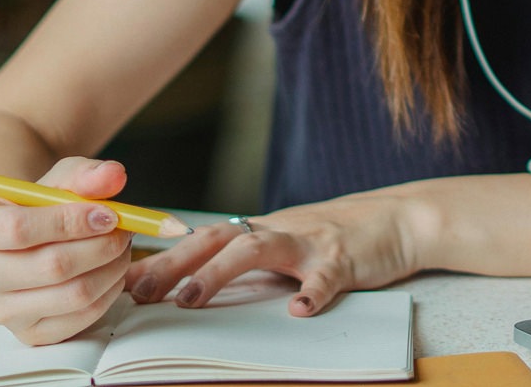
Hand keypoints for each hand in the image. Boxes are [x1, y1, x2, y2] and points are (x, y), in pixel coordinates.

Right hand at [0, 157, 132, 345]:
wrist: (30, 242)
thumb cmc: (42, 208)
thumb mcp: (60, 181)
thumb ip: (85, 175)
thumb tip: (113, 176)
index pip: (18, 228)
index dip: (71, 221)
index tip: (108, 214)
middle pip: (52, 266)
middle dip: (102, 246)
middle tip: (124, 231)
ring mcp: (0, 309)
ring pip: (73, 294)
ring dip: (112, 269)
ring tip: (121, 249)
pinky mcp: (28, 333)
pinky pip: (82, 317)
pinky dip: (109, 293)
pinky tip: (111, 272)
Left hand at [124, 193, 425, 316]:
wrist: (402, 219)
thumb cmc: (343, 237)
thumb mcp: (293, 243)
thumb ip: (255, 259)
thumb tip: (202, 284)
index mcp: (265, 229)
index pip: (205, 238)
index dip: (166, 257)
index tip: (129, 281)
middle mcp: (281, 230)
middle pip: (218, 239)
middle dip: (175, 264)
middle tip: (141, 293)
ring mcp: (311, 243)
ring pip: (258, 249)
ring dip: (219, 273)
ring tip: (192, 300)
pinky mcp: (345, 259)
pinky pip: (326, 278)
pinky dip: (312, 294)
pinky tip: (299, 312)